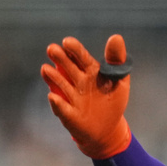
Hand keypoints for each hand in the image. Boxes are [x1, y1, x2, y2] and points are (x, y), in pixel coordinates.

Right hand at [41, 34, 132, 158]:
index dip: (74, 49)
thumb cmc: (112, 101)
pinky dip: (57, 103)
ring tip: (46, 69)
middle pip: (66, 67)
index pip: (81, 57)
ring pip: (59, 84)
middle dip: (59, 58)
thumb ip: (117, 60)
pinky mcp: (66, 112)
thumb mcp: (120, 80)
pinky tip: (54, 97)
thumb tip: (116, 37)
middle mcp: (76, 81)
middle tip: (52, 49)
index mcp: (90, 71)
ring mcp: (69, 96)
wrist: (107, 128)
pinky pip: (60, 107)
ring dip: (52, 77)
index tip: (67, 42)